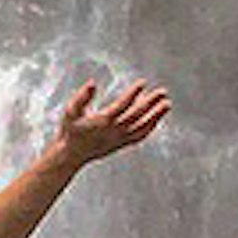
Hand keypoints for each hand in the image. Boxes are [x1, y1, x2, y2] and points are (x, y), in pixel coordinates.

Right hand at [55, 79, 170, 170]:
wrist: (72, 154)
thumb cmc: (71, 130)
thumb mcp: (70, 111)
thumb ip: (81, 97)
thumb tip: (93, 83)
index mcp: (102, 122)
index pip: (122, 106)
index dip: (132, 94)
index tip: (143, 83)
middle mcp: (114, 131)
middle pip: (136, 116)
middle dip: (150, 103)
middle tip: (163, 92)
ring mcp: (120, 139)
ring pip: (142, 127)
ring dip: (156, 115)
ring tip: (167, 104)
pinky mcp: (122, 144)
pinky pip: (140, 136)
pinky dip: (150, 127)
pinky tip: (156, 118)